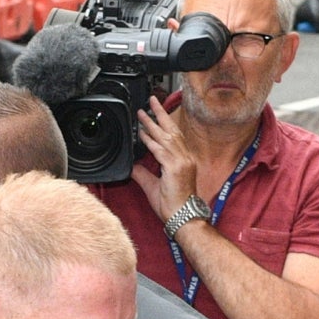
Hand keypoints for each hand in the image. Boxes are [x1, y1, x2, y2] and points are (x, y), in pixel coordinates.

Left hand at [131, 97, 201, 228]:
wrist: (184, 218)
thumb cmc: (174, 206)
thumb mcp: (155, 187)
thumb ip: (143, 174)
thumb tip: (132, 166)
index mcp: (184, 161)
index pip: (174, 137)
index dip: (164, 125)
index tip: (154, 116)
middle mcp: (185, 158)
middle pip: (172, 130)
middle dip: (161, 114)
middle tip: (152, 101)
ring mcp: (181, 162)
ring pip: (166, 137)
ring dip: (152, 123)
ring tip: (142, 113)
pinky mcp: (175, 167)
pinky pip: (160, 150)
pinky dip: (151, 141)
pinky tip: (142, 133)